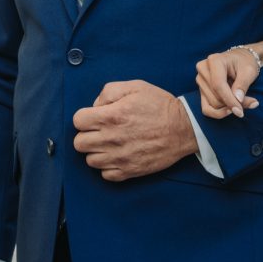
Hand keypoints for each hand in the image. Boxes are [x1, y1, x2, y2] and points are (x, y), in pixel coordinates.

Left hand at [72, 80, 198, 180]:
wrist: (184, 128)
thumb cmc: (160, 105)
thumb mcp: (136, 86)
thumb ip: (109, 91)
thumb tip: (96, 106)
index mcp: (111, 116)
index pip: (78, 121)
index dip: (86, 116)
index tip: (97, 116)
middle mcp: (112, 138)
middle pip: (79, 143)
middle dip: (88, 134)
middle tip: (102, 130)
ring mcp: (119, 157)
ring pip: (90, 160)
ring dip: (97, 151)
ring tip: (111, 143)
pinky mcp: (129, 171)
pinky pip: (105, 174)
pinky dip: (108, 166)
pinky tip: (119, 155)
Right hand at [196, 49, 260, 118]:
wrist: (241, 59)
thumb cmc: (245, 63)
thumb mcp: (249, 71)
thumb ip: (242, 85)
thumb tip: (238, 100)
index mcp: (214, 60)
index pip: (218, 85)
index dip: (229, 100)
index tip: (240, 111)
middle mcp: (203, 69)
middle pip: (216, 97)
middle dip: (233, 104)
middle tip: (251, 102)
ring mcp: (200, 80)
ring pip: (213, 104)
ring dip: (229, 107)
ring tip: (242, 100)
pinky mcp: (201, 89)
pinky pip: (206, 109)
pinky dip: (219, 113)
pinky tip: (230, 110)